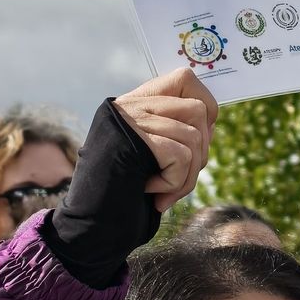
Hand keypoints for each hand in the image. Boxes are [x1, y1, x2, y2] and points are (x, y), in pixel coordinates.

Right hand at [111, 68, 218, 212]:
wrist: (88, 221)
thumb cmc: (123, 193)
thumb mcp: (151, 155)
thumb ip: (175, 132)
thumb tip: (210, 124)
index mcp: (135, 103)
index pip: (184, 79)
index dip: (206, 109)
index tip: (197, 142)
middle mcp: (130, 104)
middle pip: (199, 110)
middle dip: (201, 154)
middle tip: (178, 181)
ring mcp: (130, 119)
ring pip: (194, 136)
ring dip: (186, 176)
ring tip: (163, 192)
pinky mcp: (132, 139)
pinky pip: (180, 156)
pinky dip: (174, 182)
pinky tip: (151, 191)